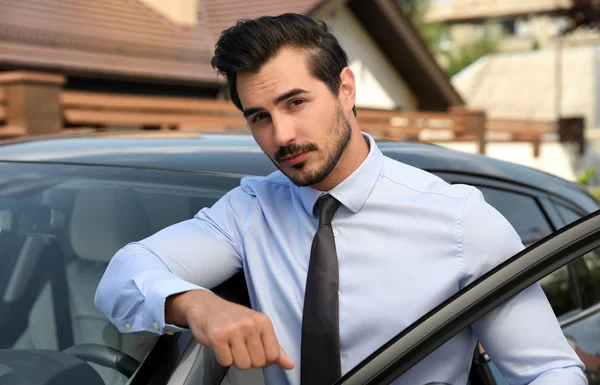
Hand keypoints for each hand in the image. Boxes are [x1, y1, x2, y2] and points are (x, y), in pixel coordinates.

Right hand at [169, 290, 294, 370]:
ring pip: (243, 365)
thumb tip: (290, 365)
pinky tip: (221, 345)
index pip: (273, 355)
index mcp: (263, 322)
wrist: (206, 305)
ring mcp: (234, 330)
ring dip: (235, 359)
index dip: (264, 359)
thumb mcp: (257, 327)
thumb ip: (274, 347)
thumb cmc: (233, 318)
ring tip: (230, 345)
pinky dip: (222, 358)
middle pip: (258, 362)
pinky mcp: (217, 337)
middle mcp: (250, 325)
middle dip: (248, 359)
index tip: (255, 350)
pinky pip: (226, 362)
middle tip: (239, 346)